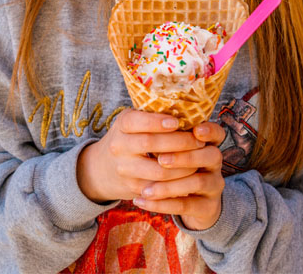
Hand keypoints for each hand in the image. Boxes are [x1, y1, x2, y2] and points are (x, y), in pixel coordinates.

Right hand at [77, 109, 202, 202]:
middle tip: (199, 141)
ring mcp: (125, 169)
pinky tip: (191, 176)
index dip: (157, 121)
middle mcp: (119, 146)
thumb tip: (191, 113)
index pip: (136, 121)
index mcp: (122, 124)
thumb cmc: (128, 139)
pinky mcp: (133, 188)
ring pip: (159, 171)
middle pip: (150, 143)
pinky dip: (178, 183)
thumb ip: (154, 118)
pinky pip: (160, 189)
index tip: (177, 121)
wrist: (102, 169)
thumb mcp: (133, 124)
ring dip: (184, 166)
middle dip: (179, 142)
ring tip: (199, 160)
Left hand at [133, 121, 226, 230]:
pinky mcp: (208, 206)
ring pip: (198, 182)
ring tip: (146, 190)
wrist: (191, 202)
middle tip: (160, 160)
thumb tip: (142, 122)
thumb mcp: (170, 149)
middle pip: (211, 155)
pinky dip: (162, 205)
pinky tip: (141, 201)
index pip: (217, 133)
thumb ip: (163, 136)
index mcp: (207, 144)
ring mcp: (214, 184)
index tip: (196, 130)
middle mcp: (214, 163)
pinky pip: (186, 206)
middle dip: (185, 157)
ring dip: (169, 186)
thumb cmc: (173, 166)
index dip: (209, 131)